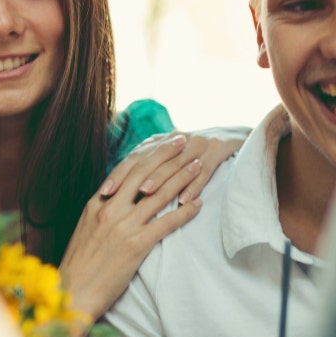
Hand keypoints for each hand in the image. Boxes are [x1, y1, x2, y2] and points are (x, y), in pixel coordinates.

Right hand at [58, 144, 201, 319]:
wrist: (72, 295)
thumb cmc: (78, 268)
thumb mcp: (84, 231)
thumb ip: (101, 213)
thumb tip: (115, 200)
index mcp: (96, 204)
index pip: (125, 170)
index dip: (147, 154)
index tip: (162, 143)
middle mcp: (109, 210)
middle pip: (145, 173)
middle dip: (167, 154)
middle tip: (185, 141)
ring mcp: (123, 226)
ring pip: (159, 194)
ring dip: (182, 177)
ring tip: (198, 165)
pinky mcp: (135, 246)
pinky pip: (166, 223)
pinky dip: (185, 212)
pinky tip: (199, 204)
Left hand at [98, 126, 250, 203]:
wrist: (231, 135)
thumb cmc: (193, 154)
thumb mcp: (168, 156)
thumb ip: (147, 168)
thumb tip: (119, 191)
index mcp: (160, 141)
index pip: (134, 158)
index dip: (118, 174)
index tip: (103, 191)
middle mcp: (175, 139)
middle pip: (151, 159)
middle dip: (133, 178)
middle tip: (118, 195)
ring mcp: (197, 144)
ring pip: (175, 164)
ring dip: (161, 180)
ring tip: (147, 196)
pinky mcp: (217, 150)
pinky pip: (204, 170)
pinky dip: (194, 186)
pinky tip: (186, 201)